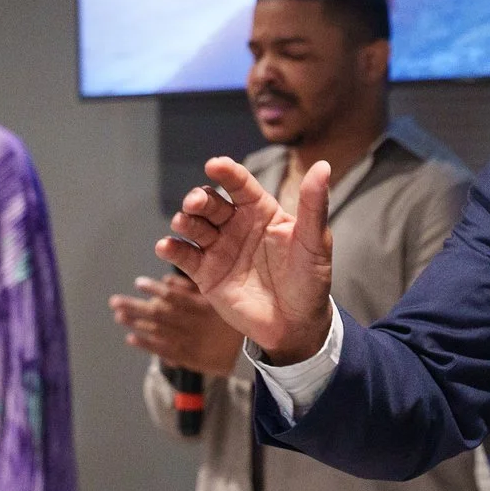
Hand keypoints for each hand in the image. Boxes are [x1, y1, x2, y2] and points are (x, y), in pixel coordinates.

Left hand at [109, 271, 246, 375]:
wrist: (248, 355)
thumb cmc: (233, 321)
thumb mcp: (219, 299)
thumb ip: (193, 288)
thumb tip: (165, 280)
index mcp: (202, 306)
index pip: (172, 296)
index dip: (153, 289)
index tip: (138, 282)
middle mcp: (192, 324)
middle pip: (158, 314)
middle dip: (135, 306)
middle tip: (115, 302)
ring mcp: (188, 342)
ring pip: (156, 331)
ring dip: (135, 323)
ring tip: (119, 315)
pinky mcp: (187, 358)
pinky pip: (162, 350)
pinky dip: (145, 344)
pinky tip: (130, 337)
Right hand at [155, 158, 333, 364]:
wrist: (296, 325)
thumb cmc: (309, 280)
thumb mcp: (315, 243)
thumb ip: (314, 206)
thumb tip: (323, 166)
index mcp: (261, 211)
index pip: (240, 185)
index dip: (227, 172)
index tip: (214, 165)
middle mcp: (236, 225)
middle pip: (211, 203)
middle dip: (199, 198)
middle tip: (195, 202)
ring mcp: (219, 248)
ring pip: (194, 225)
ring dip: (185, 220)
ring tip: (184, 223)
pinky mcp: (206, 274)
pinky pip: (184, 256)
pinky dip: (172, 249)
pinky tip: (167, 246)